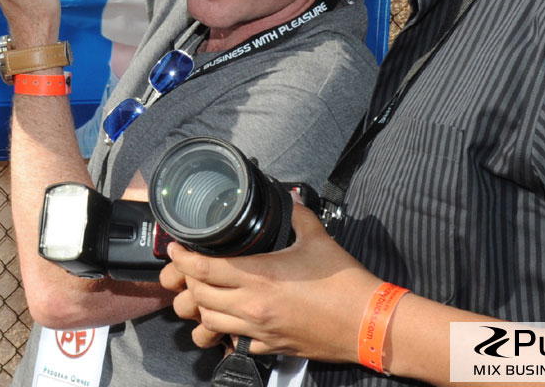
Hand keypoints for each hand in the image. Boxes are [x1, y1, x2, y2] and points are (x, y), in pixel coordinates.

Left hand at [163, 203, 382, 360]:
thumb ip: (297, 214)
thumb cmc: (346, 284)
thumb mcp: (318, 238)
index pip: (204, 269)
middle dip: (187, 281)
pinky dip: (225, 330)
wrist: (369, 324)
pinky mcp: (271, 347)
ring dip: (201, 308)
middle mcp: (253, 306)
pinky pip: (234, 341)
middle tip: (189, 267)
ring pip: (210, 324)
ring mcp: (260, 330)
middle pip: (199, 297)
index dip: (183, 258)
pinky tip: (230, 318)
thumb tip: (288, 197)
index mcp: (260, 277)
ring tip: (203, 294)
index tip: (175, 248)